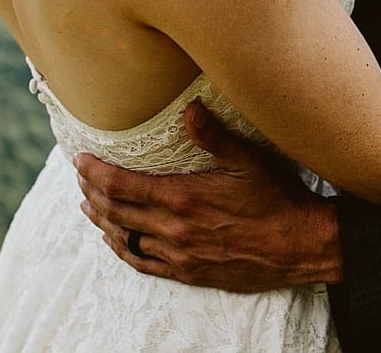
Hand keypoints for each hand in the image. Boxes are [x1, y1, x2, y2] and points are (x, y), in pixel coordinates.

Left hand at [74, 100, 342, 291]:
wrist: (301, 246)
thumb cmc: (278, 199)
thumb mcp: (250, 159)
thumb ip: (215, 135)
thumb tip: (190, 108)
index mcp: (183, 198)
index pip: (122, 185)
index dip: (95, 172)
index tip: (79, 159)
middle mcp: (174, 229)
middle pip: (116, 211)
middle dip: (92, 192)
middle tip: (80, 177)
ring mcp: (180, 254)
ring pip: (125, 237)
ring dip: (102, 219)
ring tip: (88, 205)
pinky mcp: (190, 272)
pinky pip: (143, 263)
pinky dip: (123, 249)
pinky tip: (115, 240)